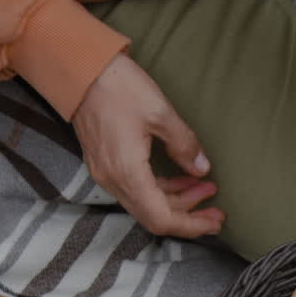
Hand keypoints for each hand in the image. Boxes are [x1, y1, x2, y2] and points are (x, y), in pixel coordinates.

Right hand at [72, 53, 224, 238]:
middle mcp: (113, 180)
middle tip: (217, 208)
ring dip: (176, 201)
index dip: (191, 225)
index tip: (215, 221)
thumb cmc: (118, 87)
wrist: (79, 70)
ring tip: (204, 186)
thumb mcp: (160, 112)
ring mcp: (106, 174)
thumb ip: (184, 144)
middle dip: (188, 216)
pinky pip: (135, 189)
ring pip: (145, 204)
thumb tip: (202, 169)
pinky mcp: (105, 165)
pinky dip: (160, 189)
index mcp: (127, 172)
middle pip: (154, 216)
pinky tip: (181, 177)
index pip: (161, 218)